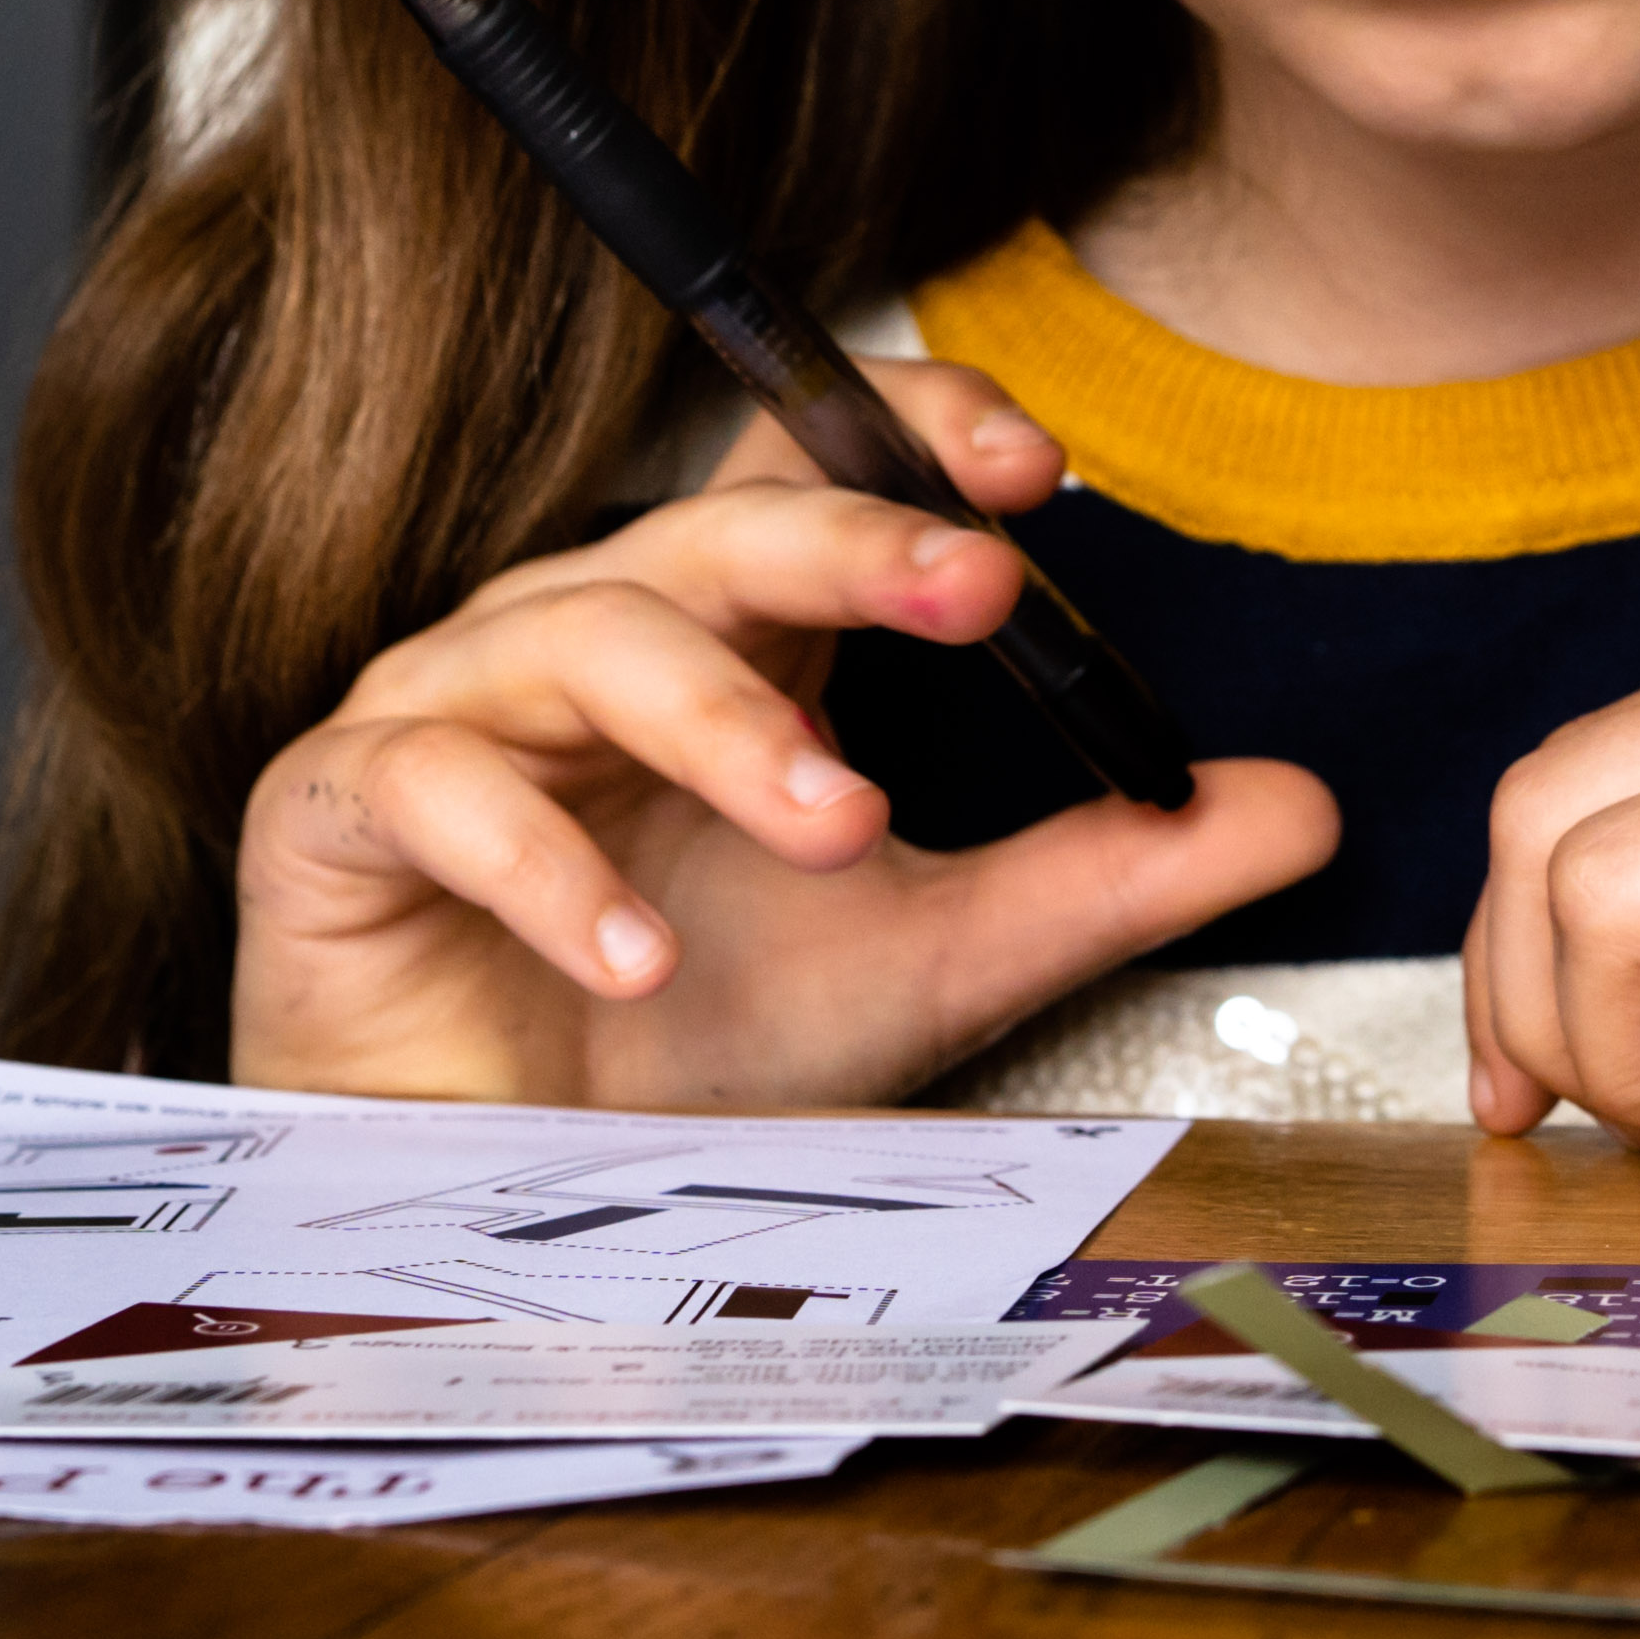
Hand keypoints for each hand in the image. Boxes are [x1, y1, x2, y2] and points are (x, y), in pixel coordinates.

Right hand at [230, 355, 1336, 1103]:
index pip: (811, 465)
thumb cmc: (693, 1047)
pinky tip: (640, 960)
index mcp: (728, 634)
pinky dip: (544, 867)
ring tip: (844, 829)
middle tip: (980, 592)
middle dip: (858, 549)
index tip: (1036, 467)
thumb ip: (1105, 875)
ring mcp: (452, 705)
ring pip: (589, 640)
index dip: (909, 434)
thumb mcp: (935, 957)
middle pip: (718, 531)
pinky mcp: (336, 808)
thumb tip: (1303, 805)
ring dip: (728, 728)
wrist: (497, 1204)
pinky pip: (433, 785)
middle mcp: (589, 631)